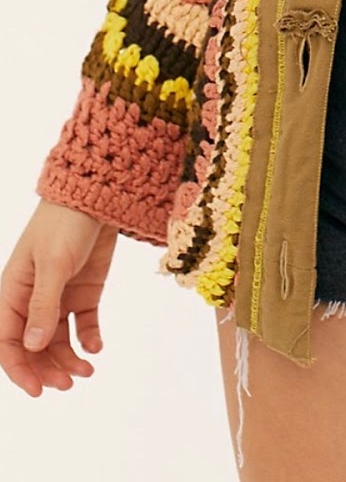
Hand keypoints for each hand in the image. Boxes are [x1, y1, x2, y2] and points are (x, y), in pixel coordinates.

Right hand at [0, 199, 118, 396]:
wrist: (99, 194)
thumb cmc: (65, 222)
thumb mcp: (53, 263)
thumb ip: (44, 305)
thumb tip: (33, 346)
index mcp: (13, 292)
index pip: (7, 342)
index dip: (19, 369)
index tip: (38, 390)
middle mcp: (33, 299)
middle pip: (33, 347)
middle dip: (48, 368)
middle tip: (69, 383)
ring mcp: (59, 296)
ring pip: (58, 340)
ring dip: (69, 359)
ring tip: (87, 370)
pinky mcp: (84, 291)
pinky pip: (82, 324)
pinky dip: (88, 338)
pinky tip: (97, 347)